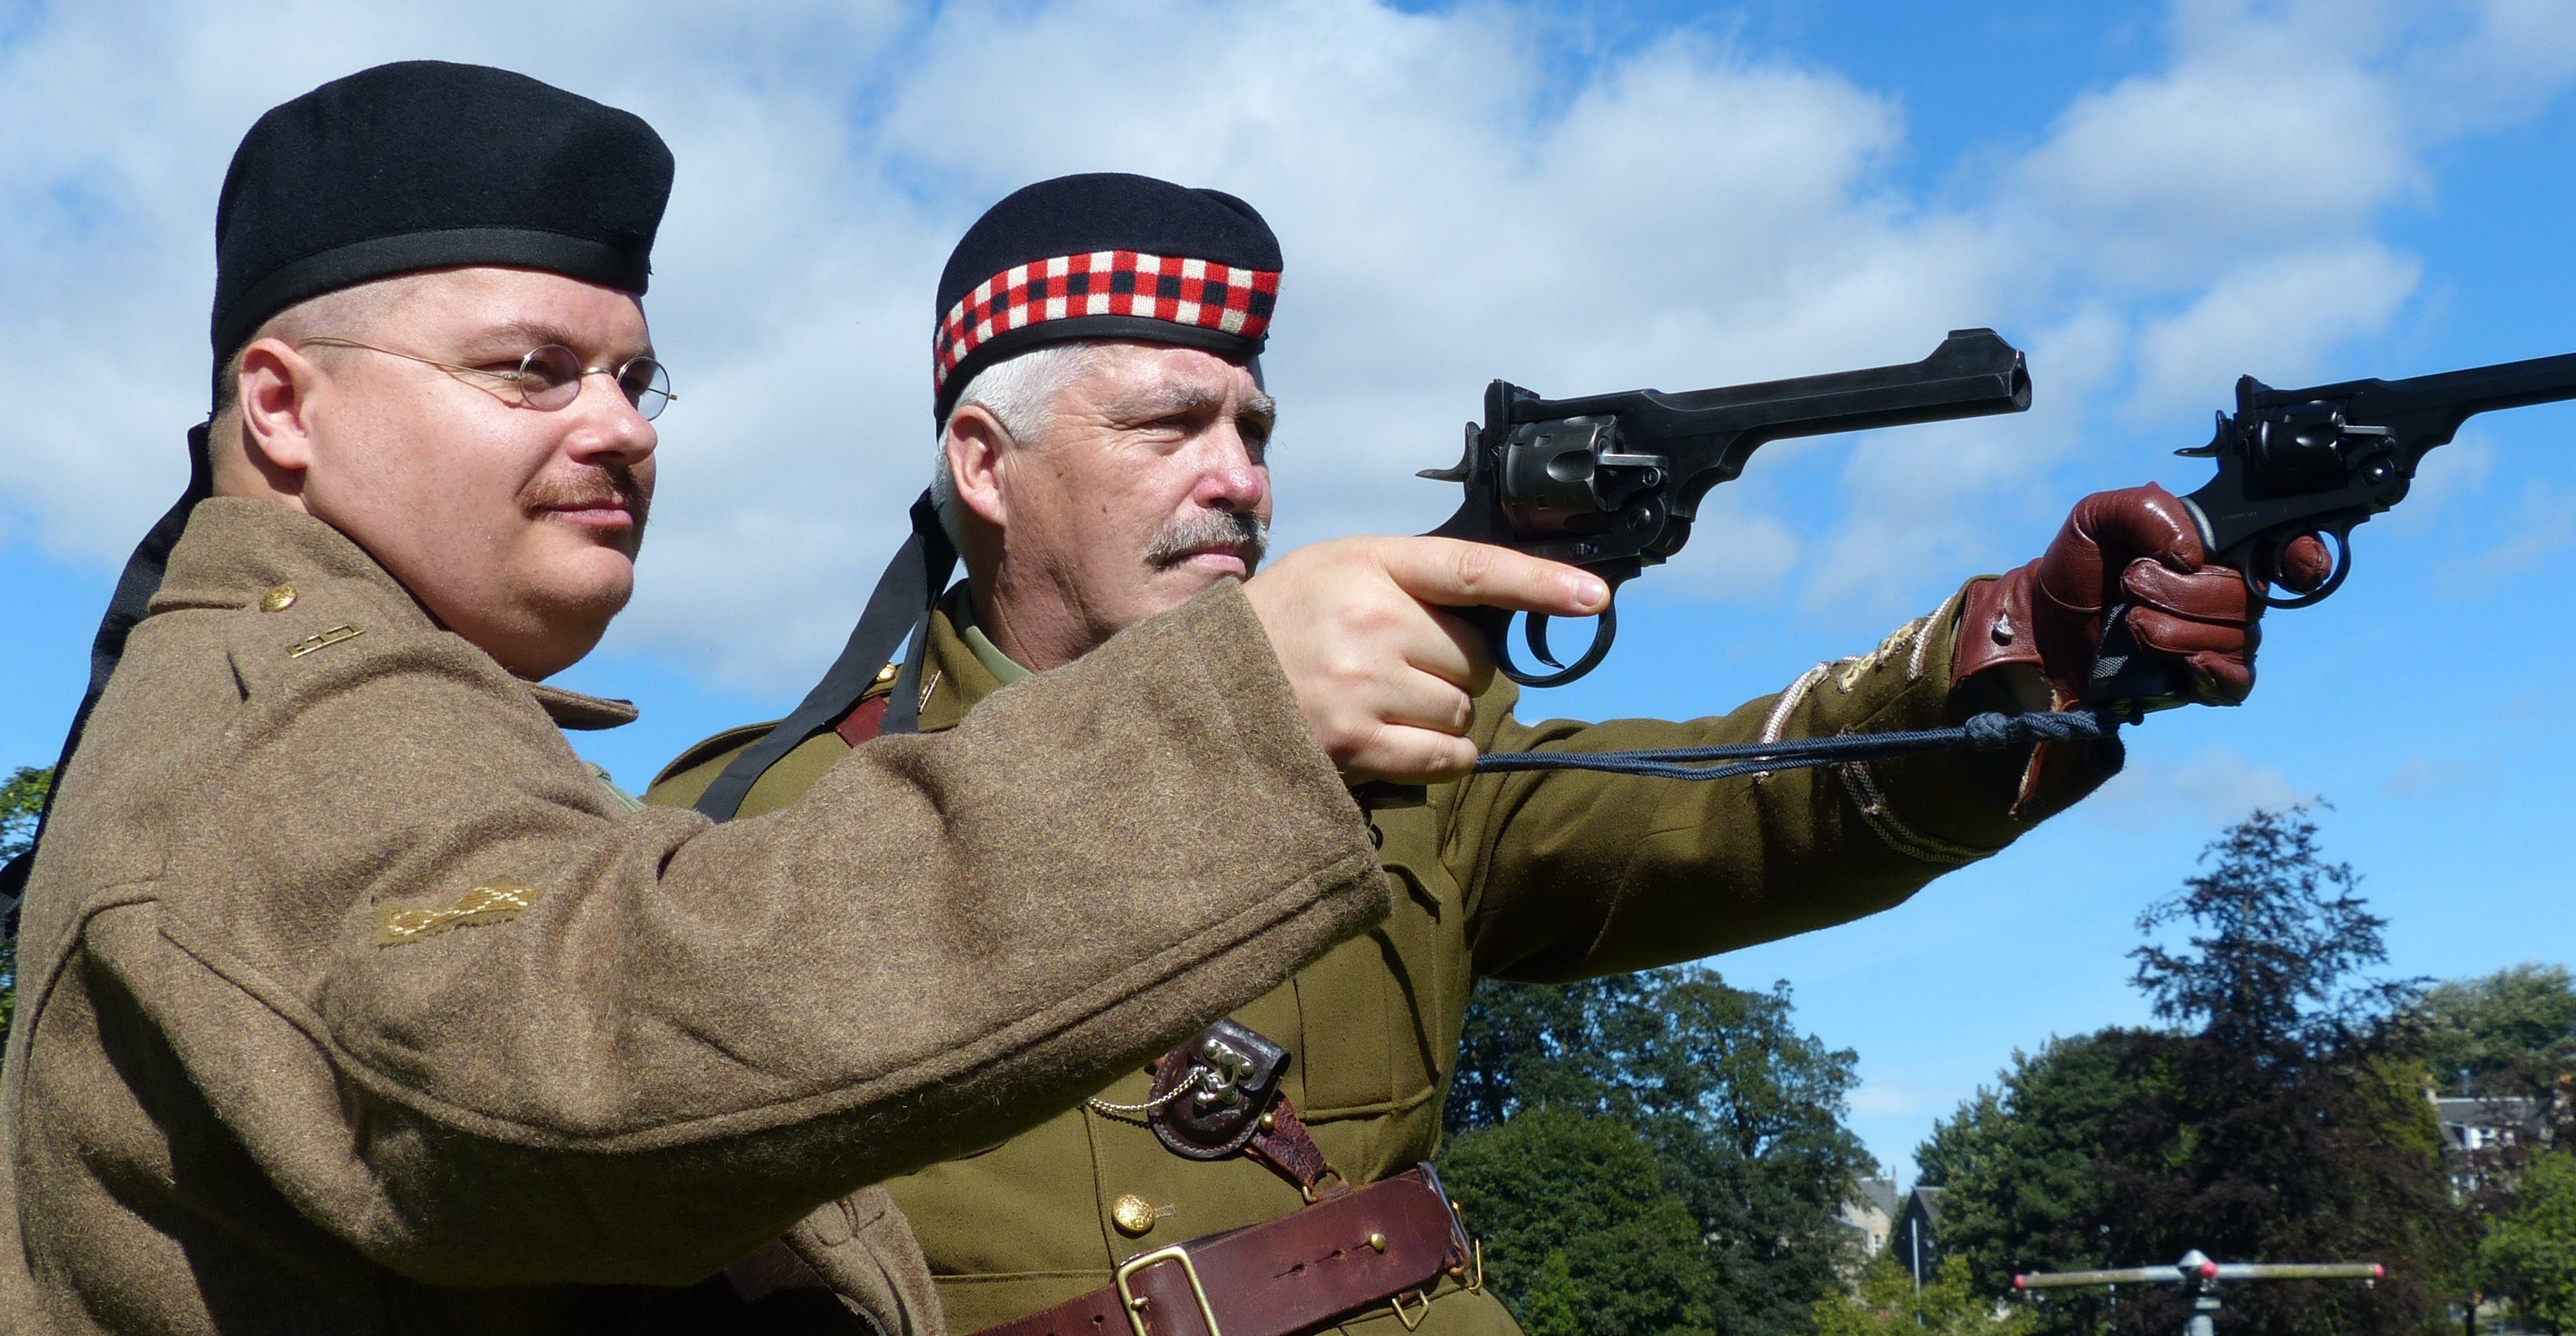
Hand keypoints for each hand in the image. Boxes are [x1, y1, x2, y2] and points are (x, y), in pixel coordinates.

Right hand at [1244, 537, 1607, 783]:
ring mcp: (1362, 684)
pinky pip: (1446, 756)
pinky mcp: (1356, 743)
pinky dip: (1441, 756)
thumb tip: (1498, 611)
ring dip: (1442, 714)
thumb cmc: (1284, 621)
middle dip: (1454, 669)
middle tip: (1400, 667)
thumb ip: (1411, 579)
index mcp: (1369, 563)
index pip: (1475, 569)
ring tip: (1384, 702)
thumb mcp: (1338, 568)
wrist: (1206, 681)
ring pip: (1463, 710)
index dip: (1541, 584)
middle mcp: (1369, 619)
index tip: (1594, 597)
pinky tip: (1401, 740)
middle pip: (1476, 658)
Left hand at [1957, 484, 2328, 707]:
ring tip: (2131, 621)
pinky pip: (2237, 682)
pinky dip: (2214, 671)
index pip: (2291, 547)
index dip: (2307, 555)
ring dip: (2174, 629)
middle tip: (2131, 586)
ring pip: (2237, 637)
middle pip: (2248, 597)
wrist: (2046, 623)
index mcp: (2217, 546)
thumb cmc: (2079, 566)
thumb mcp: (2097, 516)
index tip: (2294, 565)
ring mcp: (2219, 635)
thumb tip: (2193, 554)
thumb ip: (2146, 510)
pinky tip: (2187, 662)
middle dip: (2183, 593)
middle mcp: (2229, 590)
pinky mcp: (2201, 677)